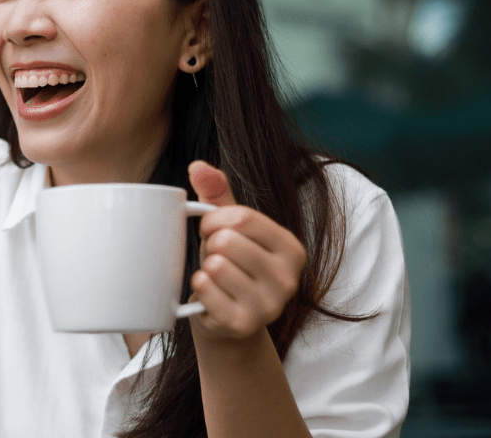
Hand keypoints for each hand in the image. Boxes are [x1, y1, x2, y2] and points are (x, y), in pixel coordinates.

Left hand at [187, 161, 305, 339]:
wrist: (230, 320)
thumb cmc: (233, 264)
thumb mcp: (231, 227)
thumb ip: (217, 193)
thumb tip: (198, 166)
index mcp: (292, 250)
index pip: (243, 218)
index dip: (214, 218)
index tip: (209, 227)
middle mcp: (288, 279)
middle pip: (228, 241)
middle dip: (210, 244)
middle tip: (215, 256)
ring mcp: (268, 306)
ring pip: (216, 266)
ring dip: (205, 268)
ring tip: (216, 277)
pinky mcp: (243, 325)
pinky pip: (205, 290)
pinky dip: (199, 287)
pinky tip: (209, 293)